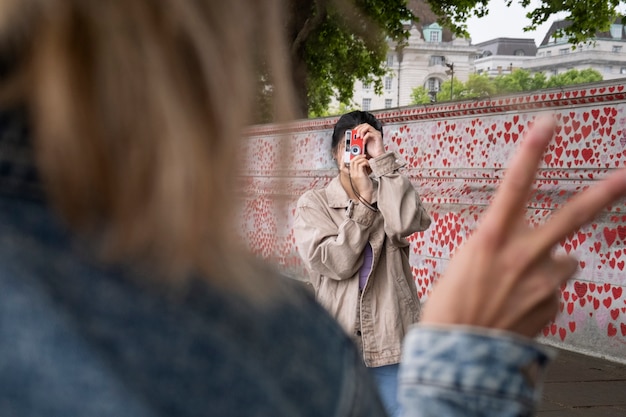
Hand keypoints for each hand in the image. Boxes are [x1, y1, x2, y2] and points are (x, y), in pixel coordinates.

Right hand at [349, 154, 373, 202]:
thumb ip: (362, 170)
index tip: (358, 154)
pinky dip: (365, 162)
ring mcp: (355, 174)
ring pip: (356, 161)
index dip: (352, 157)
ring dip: (362, 159)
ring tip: (367, 161)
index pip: (349, 163)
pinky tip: (369, 165)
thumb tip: (365, 163)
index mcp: (352, 173)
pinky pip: (360, 165)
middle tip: (364, 156)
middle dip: (358, 156)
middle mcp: (352, 173)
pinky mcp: (359, 175)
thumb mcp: (363, 176)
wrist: (365, 194)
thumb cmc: (365, 186)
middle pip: (352, 160)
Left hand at [353, 123, 383, 157]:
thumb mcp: (364, 145)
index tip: (353, 132)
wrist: (378, 157)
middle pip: (365, 125)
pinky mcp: (378, 137)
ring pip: (368, 127)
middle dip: (359, 129)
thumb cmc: (372, 152)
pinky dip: (365, 137)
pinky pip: (369, 133)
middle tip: (356, 135)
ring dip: (361, 131)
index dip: (358, 127)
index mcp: (371, 133)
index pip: (364, 125)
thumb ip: (360, 140)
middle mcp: (374, 132)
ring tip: (359, 137)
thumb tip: (353, 138)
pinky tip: (364, 142)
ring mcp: (376, 134)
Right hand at [421, 116, 625, 337]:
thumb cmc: (450, 307)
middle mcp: (522, 255)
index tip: (548, 124)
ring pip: (565, 259)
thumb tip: (521, 246)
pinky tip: (520, 306)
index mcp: (490, 239)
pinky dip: (543, 293)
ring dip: (552, 264)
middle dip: (604, 192)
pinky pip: (555, 289)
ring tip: (521, 283)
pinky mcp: (552, 305)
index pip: (515, 185)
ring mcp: (542, 282)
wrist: (458, 355)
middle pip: (571, 216)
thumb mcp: (463, 264)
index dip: (532, 152)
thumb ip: (497, 248)